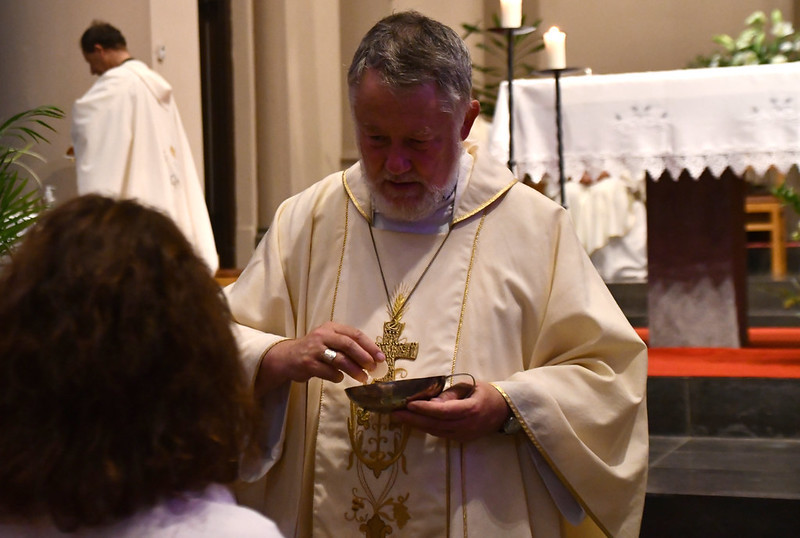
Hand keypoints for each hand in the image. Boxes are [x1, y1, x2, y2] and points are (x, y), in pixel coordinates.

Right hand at [255, 321, 385, 393]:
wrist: (287, 357)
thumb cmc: (315, 349)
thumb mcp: (329, 339)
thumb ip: (347, 344)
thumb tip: (373, 358)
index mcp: (331, 327)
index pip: (355, 334)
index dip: (370, 346)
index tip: (380, 357)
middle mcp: (322, 335)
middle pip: (348, 345)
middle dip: (364, 357)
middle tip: (373, 368)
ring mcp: (314, 350)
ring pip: (340, 360)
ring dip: (355, 370)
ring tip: (363, 378)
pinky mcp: (308, 364)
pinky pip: (329, 372)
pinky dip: (338, 376)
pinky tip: (340, 378)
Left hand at [390, 381, 509, 441]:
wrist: (505, 411)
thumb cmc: (487, 393)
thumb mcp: (471, 386)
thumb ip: (451, 394)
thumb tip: (431, 400)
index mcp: (471, 409)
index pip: (444, 411)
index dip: (426, 409)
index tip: (409, 404)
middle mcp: (466, 425)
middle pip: (435, 424)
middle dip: (413, 418)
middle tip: (394, 412)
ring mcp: (464, 435)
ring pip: (436, 431)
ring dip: (416, 424)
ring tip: (399, 416)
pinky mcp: (461, 439)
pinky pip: (440, 434)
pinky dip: (426, 427)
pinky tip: (414, 421)